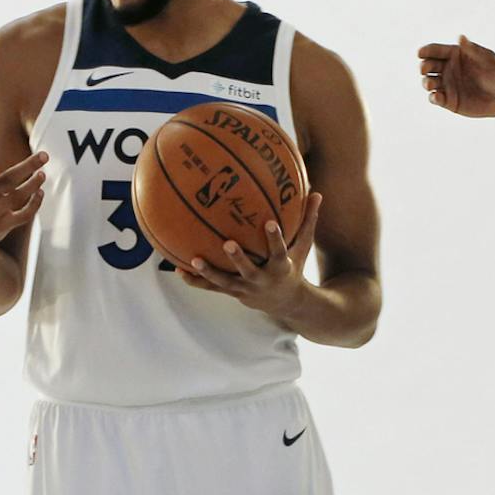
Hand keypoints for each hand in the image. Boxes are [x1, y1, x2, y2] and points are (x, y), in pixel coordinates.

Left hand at [176, 192, 322, 323]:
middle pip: (248, 270)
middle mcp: (261, 280)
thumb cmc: (294, 266)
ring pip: (225, 282)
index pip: (279, 251)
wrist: (286, 303)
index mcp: (280, 267)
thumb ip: (308, 220)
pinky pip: (211, 287)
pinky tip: (178, 269)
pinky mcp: (232, 293)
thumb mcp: (303, 246)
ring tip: (195, 259)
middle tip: (227, 243)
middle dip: (238, 258)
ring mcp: (244, 289)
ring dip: (209, 272)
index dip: (274, 238)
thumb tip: (316, 191)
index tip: (269, 223)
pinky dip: (195, 280)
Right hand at [418, 35, 494, 117]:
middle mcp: (448, 69)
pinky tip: (437, 96)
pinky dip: (433, 98)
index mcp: (454, 54)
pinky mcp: (449, 101)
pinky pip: (435, 98)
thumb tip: (460, 37)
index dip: (426, 51)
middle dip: (423, 66)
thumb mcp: (487, 59)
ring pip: (429, 82)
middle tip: (424, 69)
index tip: (420, 53)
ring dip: (426, 82)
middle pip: (428, 65)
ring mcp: (447, 85)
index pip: (435, 50)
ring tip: (430, 83)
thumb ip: (472, 50)